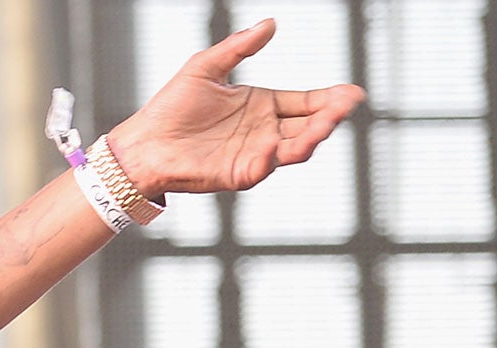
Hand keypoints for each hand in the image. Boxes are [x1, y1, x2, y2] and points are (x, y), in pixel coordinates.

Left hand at [106, 18, 364, 197]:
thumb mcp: (207, 66)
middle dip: (330, 117)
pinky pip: (262, 168)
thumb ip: (239, 47)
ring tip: (324, 124)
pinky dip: (271, 159)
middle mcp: (264, 132)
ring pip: (294, 149)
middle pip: (308, 126)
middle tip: (346, 105)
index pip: (306, 102)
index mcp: (262, 105)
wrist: (143, 142)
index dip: (330, 98)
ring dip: (312, 138)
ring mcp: (253, 155)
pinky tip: (276, 145)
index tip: (352, 92)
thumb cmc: (171, 107)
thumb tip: (270, 24)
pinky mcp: (236, 174)